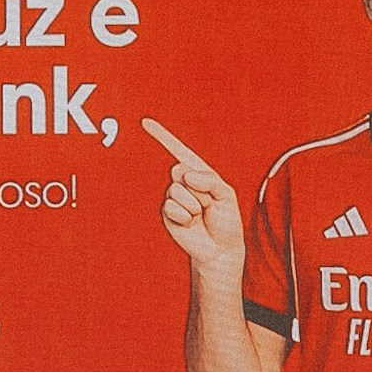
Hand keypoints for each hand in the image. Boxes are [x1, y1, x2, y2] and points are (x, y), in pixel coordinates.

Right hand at [142, 119, 244, 278]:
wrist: (219, 248)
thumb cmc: (225, 221)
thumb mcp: (226, 194)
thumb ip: (209, 179)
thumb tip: (185, 174)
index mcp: (198, 173)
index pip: (179, 151)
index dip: (162, 136)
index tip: (145, 122)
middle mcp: (183, 182)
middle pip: (180, 170)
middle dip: (199, 188)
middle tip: (208, 203)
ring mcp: (173, 197)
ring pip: (177, 190)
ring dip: (194, 205)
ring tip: (200, 215)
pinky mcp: (167, 213)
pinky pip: (172, 207)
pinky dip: (185, 216)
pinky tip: (190, 224)